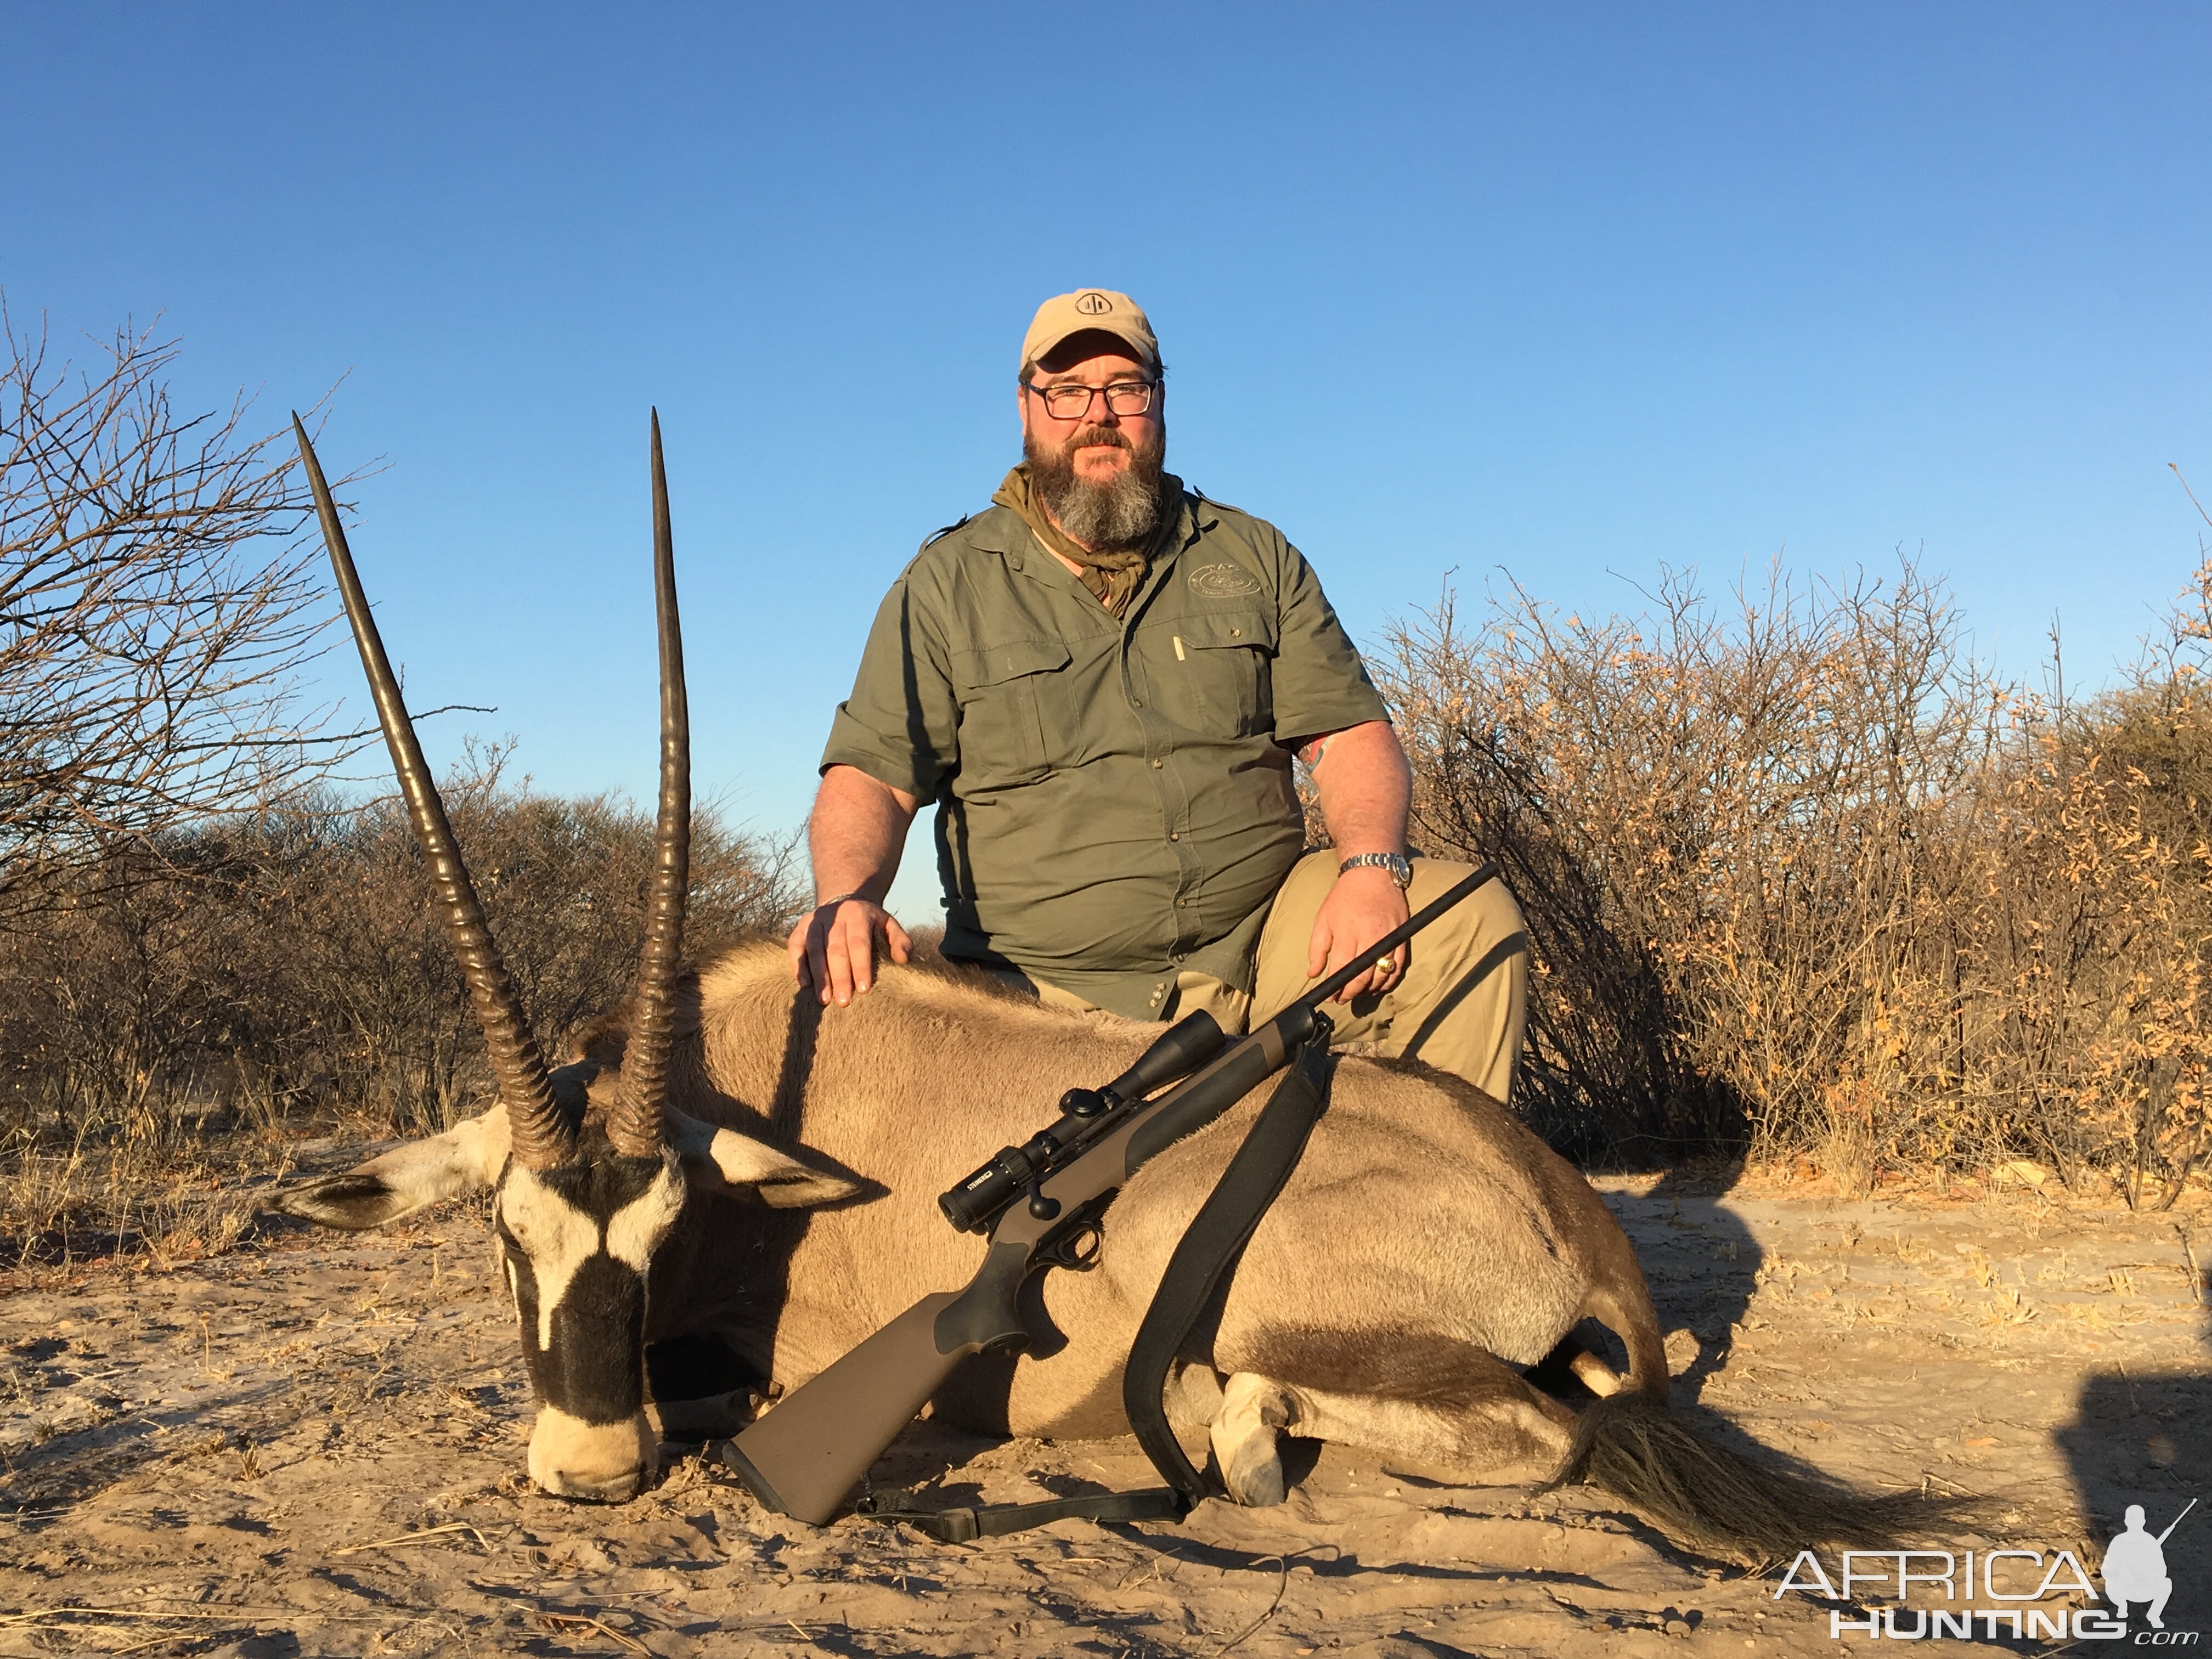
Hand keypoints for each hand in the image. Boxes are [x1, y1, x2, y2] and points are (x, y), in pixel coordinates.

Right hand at [788, 897, 912, 1006]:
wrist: (845, 901)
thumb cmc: (870, 923)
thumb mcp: (889, 925)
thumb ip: (900, 941)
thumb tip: (903, 960)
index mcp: (858, 914)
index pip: (859, 942)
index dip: (861, 965)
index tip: (864, 989)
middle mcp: (834, 915)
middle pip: (835, 948)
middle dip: (839, 977)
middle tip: (843, 1002)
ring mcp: (815, 920)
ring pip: (814, 949)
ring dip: (819, 976)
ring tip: (823, 1000)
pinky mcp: (800, 927)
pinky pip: (795, 946)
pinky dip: (798, 965)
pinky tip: (804, 984)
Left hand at [1306, 865, 1411, 1002]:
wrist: (1372, 874)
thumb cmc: (1344, 897)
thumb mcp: (1323, 918)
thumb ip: (1316, 948)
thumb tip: (1312, 974)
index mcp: (1347, 933)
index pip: (1341, 970)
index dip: (1335, 988)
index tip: (1329, 996)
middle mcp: (1369, 938)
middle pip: (1362, 978)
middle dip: (1350, 993)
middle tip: (1342, 998)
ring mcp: (1388, 938)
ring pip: (1381, 976)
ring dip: (1369, 990)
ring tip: (1358, 992)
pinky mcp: (1401, 937)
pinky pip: (1398, 967)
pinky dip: (1388, 980)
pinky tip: (1378, 985)